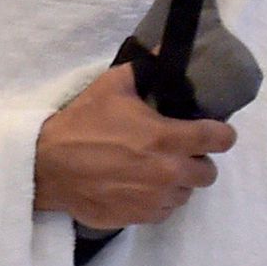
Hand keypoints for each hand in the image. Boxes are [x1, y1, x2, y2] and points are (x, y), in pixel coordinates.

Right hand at [34, 62, 234, 229]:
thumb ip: (144, 69)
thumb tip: (165, 48)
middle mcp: (168, 172)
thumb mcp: (110, 87)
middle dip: (196, 162)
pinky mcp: (137, 217)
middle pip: (208, 173)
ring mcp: (153, 198)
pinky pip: (162, 212)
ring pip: (185, 194)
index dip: (219, 134)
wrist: (44, 167)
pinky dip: (155, 202)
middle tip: (175, 154)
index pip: (222, 139)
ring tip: (153, 173)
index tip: (209, 132)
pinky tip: (137, 189)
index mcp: (167, 138)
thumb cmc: (79, 125)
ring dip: (175, 184)